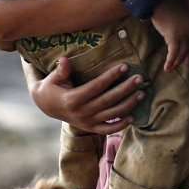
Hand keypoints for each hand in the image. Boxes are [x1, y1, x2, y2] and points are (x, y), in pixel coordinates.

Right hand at [26, 57, 142, 132]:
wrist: (46, 106)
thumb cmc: (52, 87)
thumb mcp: (52, 78)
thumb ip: (61, 70)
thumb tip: (65, 59)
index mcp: (72, 99)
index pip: (96, 87)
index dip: (111, 76)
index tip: (124, 66)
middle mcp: (81, 113)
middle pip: (108, 100)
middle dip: (125, 89)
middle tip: (140, 78)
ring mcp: (86, 123)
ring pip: (111, 115)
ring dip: (128, 105)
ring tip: (141, 94)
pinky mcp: (90, 128)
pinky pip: (108, 130)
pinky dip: (120, 125)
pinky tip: (132, 117)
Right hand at [150, 0, 188, 72]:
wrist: (161, 2)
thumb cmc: (168, 11)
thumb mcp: (180, 22)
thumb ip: (182, 32)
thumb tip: (177, 44)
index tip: (187, 62)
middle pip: (187, 51)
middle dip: (181, 61)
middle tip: (175, 67)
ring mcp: (183, 35)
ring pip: (181, 54)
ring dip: (175, 63)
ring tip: (169, 69)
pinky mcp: (174, 37)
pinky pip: (173, 53)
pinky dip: (170, 61)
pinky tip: (166, 67)